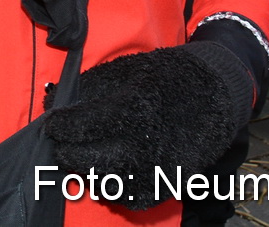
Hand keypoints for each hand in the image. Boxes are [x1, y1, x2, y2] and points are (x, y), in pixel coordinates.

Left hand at [43, 43, 251, 207]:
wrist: (217, 91)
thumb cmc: (164, 76)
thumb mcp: (123, 71)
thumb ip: (86, 89)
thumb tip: (52, 103)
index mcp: (133, 109)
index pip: (80, 127)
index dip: (59, 126)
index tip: (51, 124)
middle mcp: (146, 144)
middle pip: (87, 160)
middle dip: (67, 151)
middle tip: (61, 142)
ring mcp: (159, 169)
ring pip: (105, 182)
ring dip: (87, 170)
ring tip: (83, 155)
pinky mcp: (170, 185)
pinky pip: (130, 196)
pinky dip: (113, 187)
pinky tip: (107, 171)